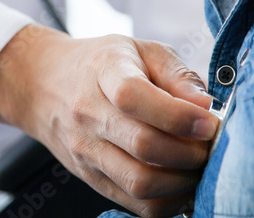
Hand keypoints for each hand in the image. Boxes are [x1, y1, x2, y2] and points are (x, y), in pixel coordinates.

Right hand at [0, 25, 217, 217]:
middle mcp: (88, 112)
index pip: (134, 97)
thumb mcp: (139, 50)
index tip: (209, 122)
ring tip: (198, 166)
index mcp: (103, 71)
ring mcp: (86, 149)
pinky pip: (135, 204)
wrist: (43, 83)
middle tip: (210, 146)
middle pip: (143, 146)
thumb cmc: (99, 63)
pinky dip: (168, 202)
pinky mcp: (90, 177)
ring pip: (141, 182)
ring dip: (183, 181)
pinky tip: (182, 184)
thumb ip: (177, 74)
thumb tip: (207, 106)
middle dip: (191, 153)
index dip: (179, 115)